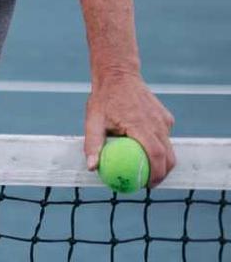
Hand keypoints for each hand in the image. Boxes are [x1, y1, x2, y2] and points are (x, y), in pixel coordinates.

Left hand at [84, 71, 175, 186]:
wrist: (118, 75)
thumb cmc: (103, 99)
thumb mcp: (93, 121)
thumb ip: (92, 144)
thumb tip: (92, 168)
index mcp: (140, 125)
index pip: (155, 155)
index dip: (156, 174)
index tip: (147, 186)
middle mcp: (156, 123)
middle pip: (168, 155)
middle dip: (163, 173)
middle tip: (149, 183)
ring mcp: (164, 119)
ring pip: (169, 147)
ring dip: (162, 160)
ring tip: (148, 171)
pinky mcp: (166, 117)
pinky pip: (165, 136)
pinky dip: (159, 144)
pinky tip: (144, 147)